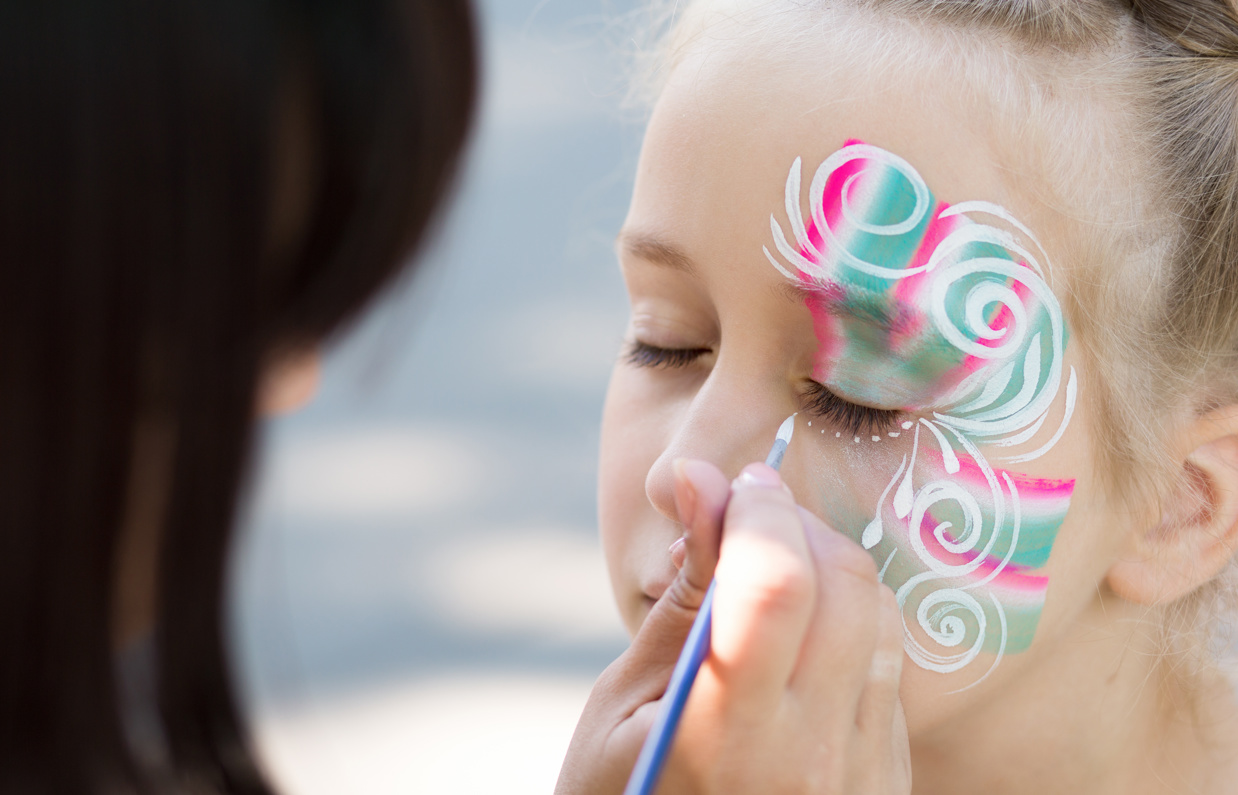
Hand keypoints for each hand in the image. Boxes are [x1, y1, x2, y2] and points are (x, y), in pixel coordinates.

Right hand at [556, 459, 910, 793]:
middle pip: (846, 588)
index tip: (736, 483)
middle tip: (749, 522)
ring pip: (882, 622)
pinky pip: (891, 673)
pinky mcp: (885, 784)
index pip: (778, 584)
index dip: (761, 510)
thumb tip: (700, 480)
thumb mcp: (622, 704)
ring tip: (772, 579)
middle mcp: (811, 758)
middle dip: (799, 527)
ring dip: (832, 571)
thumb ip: (683, 594)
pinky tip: (801, 642)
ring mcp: (860, 777)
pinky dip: (852, 628)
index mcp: (724, 736)